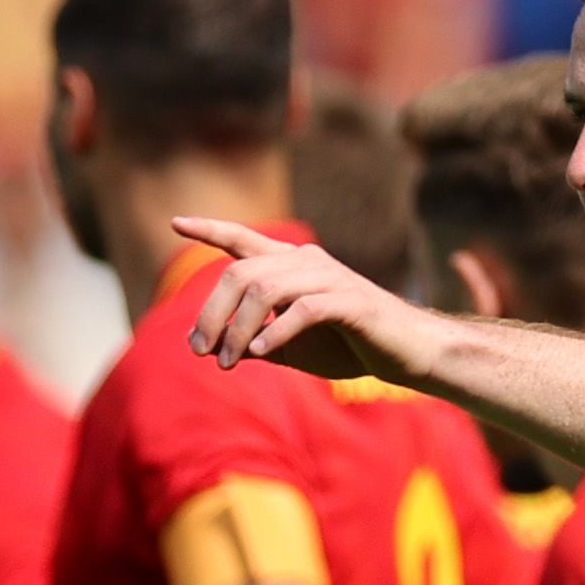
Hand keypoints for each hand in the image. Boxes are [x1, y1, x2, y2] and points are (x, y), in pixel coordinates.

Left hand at [174, 216, 424, 378]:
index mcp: (293, 266)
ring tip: (227, 362)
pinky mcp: (352, 303)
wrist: (408, 353)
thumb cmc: (350, 346)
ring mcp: (332, 279)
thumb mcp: (289, 346)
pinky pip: (303, 310)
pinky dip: (276, 331)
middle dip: (211, 312)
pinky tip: (260, 351)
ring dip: (238, 329)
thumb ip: (251, 340)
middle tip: (199, 350)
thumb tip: (208, 347)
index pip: (243, 239)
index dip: (210, 229)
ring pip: (266, 290)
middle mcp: (309, 262)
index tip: (176, 222)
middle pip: (241, 273)